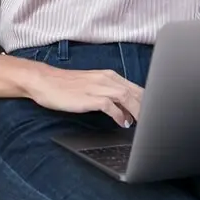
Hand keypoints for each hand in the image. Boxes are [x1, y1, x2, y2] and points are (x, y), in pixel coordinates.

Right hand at [24, 66, 142, 127]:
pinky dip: (120, 115)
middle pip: (136, 92)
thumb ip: (109, 95)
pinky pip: (111, 106)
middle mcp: (107, 79)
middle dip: (147, 107)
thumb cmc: (66, 85)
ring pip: (127, 97)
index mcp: (109, 76)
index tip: (154, 113)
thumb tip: (125, 111)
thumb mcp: (92, 86)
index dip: (148, 101)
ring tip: (142, 124)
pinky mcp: (90, 97)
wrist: (45, 81)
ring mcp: (98, 87)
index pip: (136, 88)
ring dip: (137, 111)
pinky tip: (122, 123)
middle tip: (153, 121)